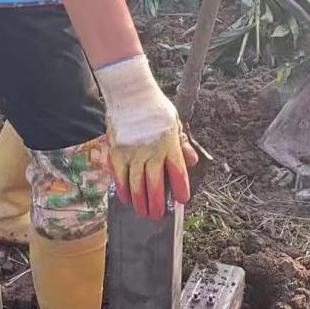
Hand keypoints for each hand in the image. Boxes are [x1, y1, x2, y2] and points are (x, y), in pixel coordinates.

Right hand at [94, 55, 197, 219]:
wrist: (130, 92)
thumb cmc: (154, 107)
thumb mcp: (175, 123)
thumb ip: (183, 144)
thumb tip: (193, 162)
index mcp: (169, 144)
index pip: (177, 172)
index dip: (180, 188)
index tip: (182, 200)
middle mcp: (151, 151)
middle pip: (154, 184)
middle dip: (157, 204)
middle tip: (158, 215)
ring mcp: (131, 153)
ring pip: (136, 184)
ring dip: (139, 202)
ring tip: (143, 213)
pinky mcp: (116, 151)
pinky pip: (119, 175)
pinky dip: (122, 189)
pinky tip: (126, 199)